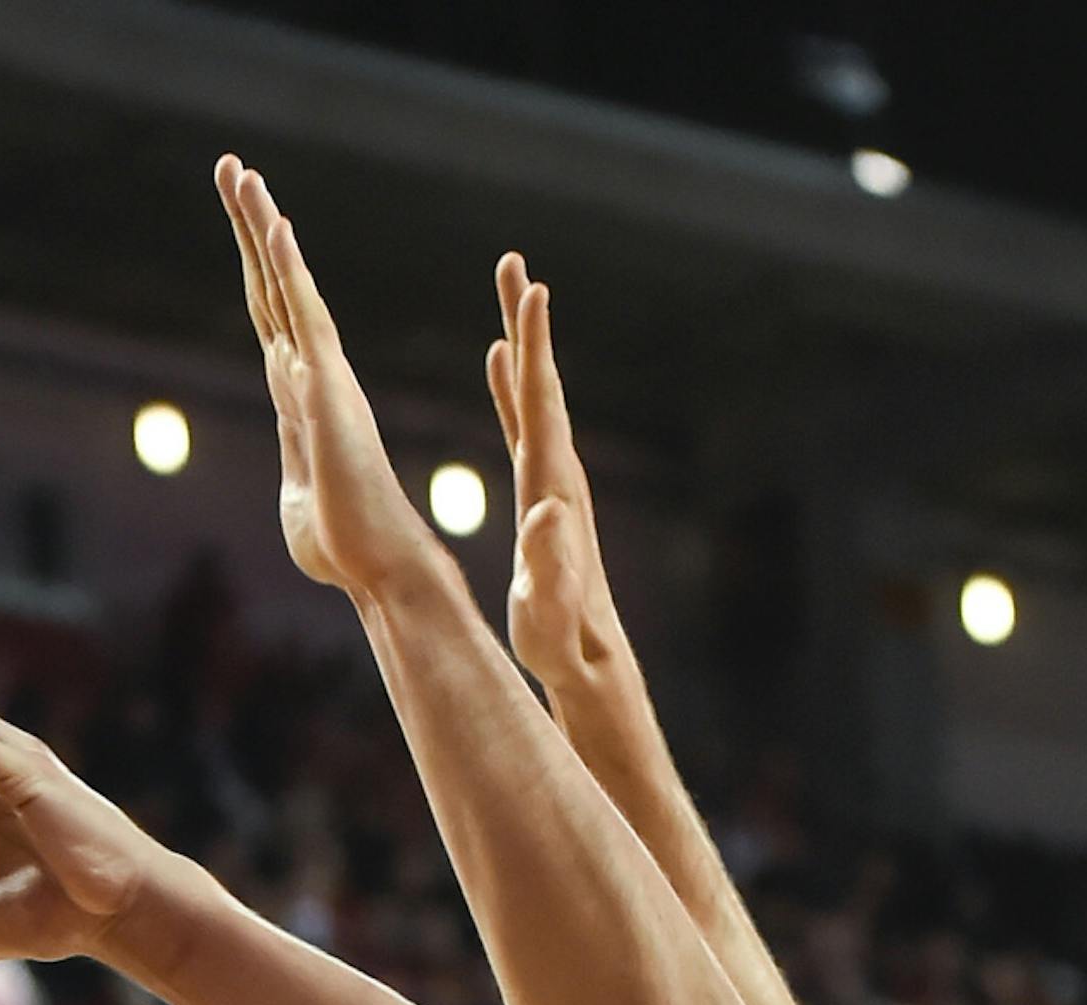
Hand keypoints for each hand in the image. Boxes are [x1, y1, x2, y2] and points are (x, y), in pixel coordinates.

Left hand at [217, 157, 444, 603]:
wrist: (378, 566)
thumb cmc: (342, 545)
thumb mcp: (298, 499)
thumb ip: (295, 466)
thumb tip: (297, 466)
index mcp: (300, 393)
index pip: (270, 314)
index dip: (254, 263)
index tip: (240, 217)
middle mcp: (311, 372)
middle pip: (270, 283)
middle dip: (249, 223)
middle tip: (231, 165)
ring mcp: (320, 376)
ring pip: (283, 284)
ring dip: (260, 226)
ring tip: (240, 172)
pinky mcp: (327, 390)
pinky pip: (306, 316)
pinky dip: (289, 269)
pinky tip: (275, 225)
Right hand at [486, 257, 624, 699]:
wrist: (588, 658)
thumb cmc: (561, 639)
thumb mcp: (549, 607)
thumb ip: (549, 561)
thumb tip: (548, 512)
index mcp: (552, 489)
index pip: (542, 407)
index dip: (534, 351)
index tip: (532, 293)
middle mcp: (558, 472)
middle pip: (540, 383)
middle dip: (525, 323)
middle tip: (513, 263)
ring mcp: (554, 478)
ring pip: (534, 395)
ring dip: (519, 342)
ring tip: (508, 292)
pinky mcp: (544, 489)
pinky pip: (523, 421)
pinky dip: (511, 385)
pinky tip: (498, 360)